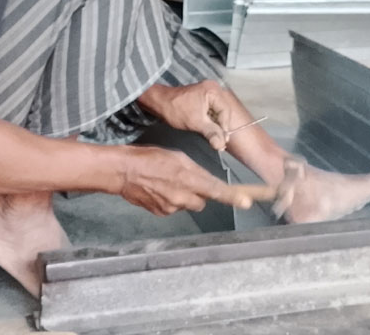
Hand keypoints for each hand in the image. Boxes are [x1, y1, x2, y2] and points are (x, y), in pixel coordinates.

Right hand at [115, 145, 253, 215]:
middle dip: (199, 193)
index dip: (233, 197)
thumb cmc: (149, 158)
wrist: (123, 172)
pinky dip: (171, 200)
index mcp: (187, 178)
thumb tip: (205, 180)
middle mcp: (181, 196)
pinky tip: (160, 190)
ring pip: (188, 204)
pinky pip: (174, 208)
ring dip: (183, 196)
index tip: (247, 202)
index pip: (216, 190)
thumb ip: (194, 170)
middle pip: (203, 200)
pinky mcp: (161, 213)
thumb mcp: (176, 156)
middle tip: (187, 180)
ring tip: (167, 183)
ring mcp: (170, 207)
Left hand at [138, 81, 235, 150]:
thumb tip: (221, 145)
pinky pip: (211, 112)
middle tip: (220, 144)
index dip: (225, 128)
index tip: (223, 142)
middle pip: (223, 112)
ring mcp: (207, 94)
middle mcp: (212, 89)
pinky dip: (210, 123)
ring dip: (216, 127)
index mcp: (213, 90)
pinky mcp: (202, 99)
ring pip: (217, 114)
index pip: (225, 112)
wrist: (158, 103)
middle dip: (221, 128)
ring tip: (215, 140)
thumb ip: (210, 133)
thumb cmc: (175, 109)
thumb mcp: (195, 122)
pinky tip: (209, 133)